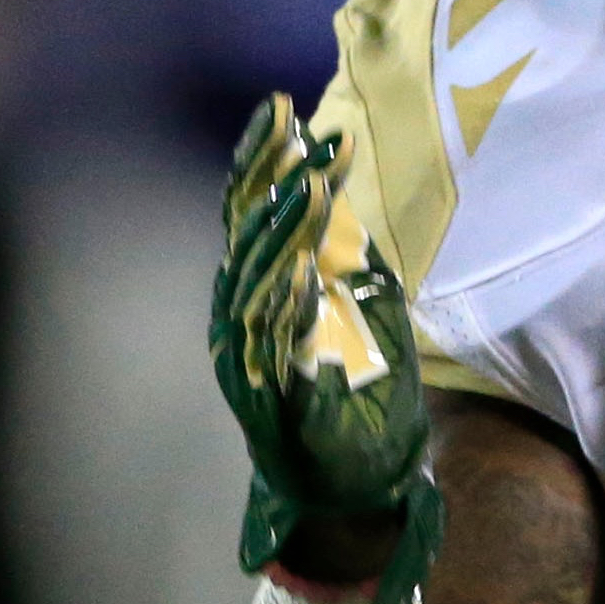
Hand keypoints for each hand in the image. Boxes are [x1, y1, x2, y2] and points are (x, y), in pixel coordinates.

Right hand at [211, 96, 444, 603]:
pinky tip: (301, 272)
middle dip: (269, 182)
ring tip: (306, 185)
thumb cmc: (359, 402)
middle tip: (294, 129)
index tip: (281, 108)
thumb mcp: (362, 314)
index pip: (250, 213)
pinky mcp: (269, 409)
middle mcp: (242, 324)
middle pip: (243, 238)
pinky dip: (283, 314)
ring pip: (251, 287)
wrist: (352, 495)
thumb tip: (344, 182)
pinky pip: (272, 354)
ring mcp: (250, 366)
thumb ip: (346, 256)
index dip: (262, 160)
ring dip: (279, 237)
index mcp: (261, 295)